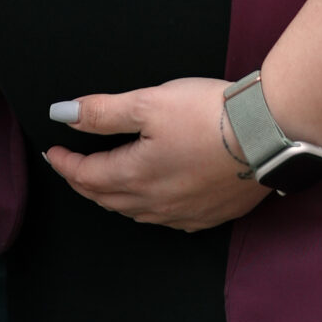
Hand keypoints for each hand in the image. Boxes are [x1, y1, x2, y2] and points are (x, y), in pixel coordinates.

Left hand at [45, 79, 268, 230]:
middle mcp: (155, 204)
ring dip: (114, 198)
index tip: (54, 152)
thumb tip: (62, 114)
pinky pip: (167, 219)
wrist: (268, 133)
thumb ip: (102, 112)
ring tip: (105, 180)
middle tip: (72, 167)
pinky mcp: (210, 215)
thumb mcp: (148, 102)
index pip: (86, 177)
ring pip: (135, 212)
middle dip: (84, 183)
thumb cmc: (208, 114)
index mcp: (135, 176)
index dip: (66, 164)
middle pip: (107, 199)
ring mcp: (184, 214)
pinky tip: (153, 198)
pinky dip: (148, 208)